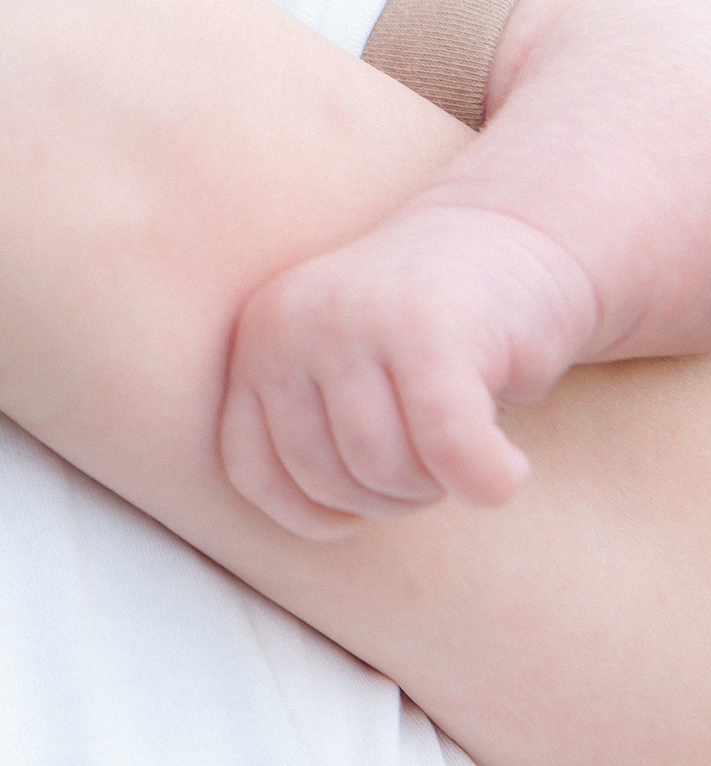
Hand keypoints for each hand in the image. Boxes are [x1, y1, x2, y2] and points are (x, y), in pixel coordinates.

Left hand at [219, 204, 602, 534]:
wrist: (514, 237)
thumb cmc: (427, 337)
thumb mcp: (340, 373)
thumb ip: (303, 430)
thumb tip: (302, 528)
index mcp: (260, 338)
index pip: (251, 470)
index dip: (311, 512)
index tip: (360, 504)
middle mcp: (295, 321)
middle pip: (329, 479)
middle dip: (391, 495)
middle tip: (433, 450)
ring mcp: (359, 318)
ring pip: (387, 471)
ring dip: (440, 484)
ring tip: (463, 436)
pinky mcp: (432, 328)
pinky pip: (450, 450)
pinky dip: (488, 480)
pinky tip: (510, 469)